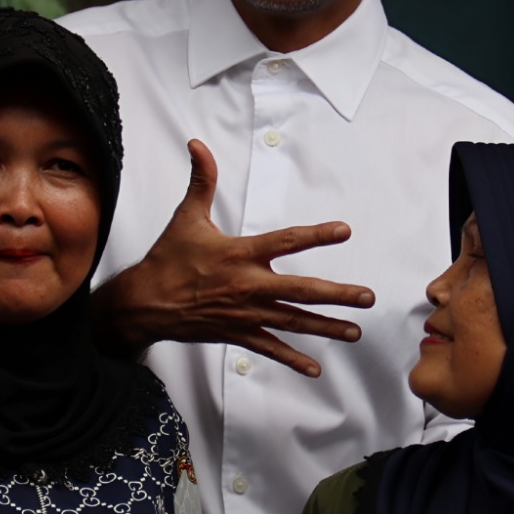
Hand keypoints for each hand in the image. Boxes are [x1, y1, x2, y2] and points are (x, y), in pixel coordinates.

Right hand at [93, 139, 375, 375]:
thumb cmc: (169, 259)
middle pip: (301, 291)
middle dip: (338, 295)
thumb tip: (197, 145)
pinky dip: (292, 359)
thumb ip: (201, 180)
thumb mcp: (187, 217)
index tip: (344, 231)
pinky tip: (315, 368)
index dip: (316, 235)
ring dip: (327, 327)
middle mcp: (248, 286)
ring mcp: (245, 313)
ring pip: (293, 322)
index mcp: (240, 254)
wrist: (145, 303)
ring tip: (356, 331)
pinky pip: (270, 348)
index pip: (286, 241)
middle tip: (368, 297)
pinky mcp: (238, 333)